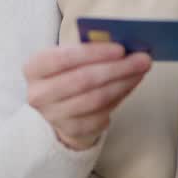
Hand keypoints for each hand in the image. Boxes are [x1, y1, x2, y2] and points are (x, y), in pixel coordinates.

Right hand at [24, 43, 152, 149]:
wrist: (57, 106)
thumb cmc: (67, 71)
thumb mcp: (69, 56)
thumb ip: (89, 49)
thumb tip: (125, 46)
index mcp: (34, 68)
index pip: (63, 58)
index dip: (94, 53)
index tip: (121, 48)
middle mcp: (38, 94)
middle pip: (83, 80)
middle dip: (117, 68)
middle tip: (143, 59)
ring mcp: (53, 116)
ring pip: (96, 99)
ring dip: (123, 83)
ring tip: (140, 71)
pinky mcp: (71, 131)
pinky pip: (102, 114)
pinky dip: (120, 98)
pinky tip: (130, 85)